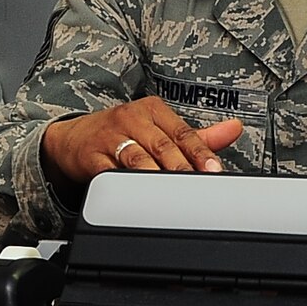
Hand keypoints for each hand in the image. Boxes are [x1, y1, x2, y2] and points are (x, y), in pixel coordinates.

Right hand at [40, 97, 242, 186]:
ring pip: (139, 160)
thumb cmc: (120, 133)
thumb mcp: (157, 128)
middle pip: (163, 146)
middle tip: (198, 186)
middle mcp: (131, 119)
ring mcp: (110, 138)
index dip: (200, 152)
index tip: (214, 170)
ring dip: (157, 177)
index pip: (182, 132)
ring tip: (173, 193)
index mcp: (152, 110)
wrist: (71, 139)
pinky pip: (111, 174)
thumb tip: (234, 129)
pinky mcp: (92, 158)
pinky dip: (125, 185)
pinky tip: (138, 195)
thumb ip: (197, 135)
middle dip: (182, 168)